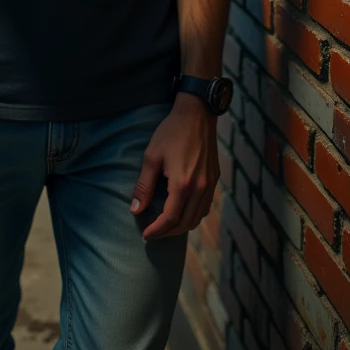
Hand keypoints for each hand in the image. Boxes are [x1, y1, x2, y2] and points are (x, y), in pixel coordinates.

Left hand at [130, 94, 219, 240]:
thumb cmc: (171, 132)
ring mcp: (210, 184)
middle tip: (152, 233)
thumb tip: (135, 210)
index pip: (170, 218)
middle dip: (168, 232)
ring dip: (181, 226)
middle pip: (185, 223)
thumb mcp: (151, 156)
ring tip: (165, 226)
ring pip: (197, 217)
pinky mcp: (214, 179)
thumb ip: (143, 186)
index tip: (145, 235)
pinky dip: (193, 216)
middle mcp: (200, 188)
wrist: (197, 113)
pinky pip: (205, 207)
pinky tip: (182, 211)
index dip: (157, 230)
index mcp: (183, 184)